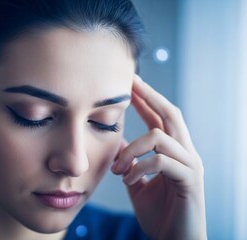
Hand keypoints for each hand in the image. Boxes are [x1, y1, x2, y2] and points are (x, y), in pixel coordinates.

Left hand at [111, 75, 206, 239]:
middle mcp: (185, 153)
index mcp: (173, 152)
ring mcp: (190, 166)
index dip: (146, 98)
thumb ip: (131, 163)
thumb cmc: (158, 215)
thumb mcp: (138, 184)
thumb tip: (118, 142)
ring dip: (131, 149)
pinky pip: (162, 162)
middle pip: (171, 114)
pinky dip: (139, 167)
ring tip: (116, 169)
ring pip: (160, 137)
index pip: (160, 118)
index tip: (129, 82)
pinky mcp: (190, 181)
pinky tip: (127, 179)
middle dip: (149, 96)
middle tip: (130, 83)